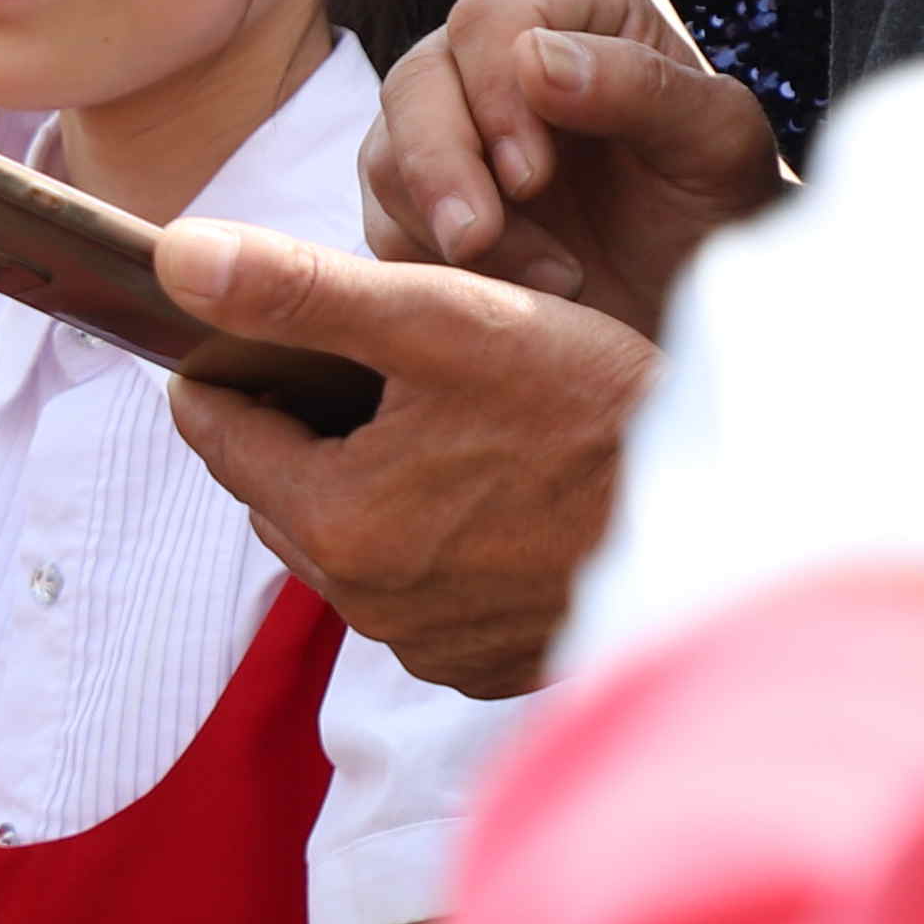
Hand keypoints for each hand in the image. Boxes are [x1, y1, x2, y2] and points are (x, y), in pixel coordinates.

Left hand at [152, 221, 659, 698]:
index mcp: (335, 518)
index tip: (262, 330)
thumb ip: (302, 288)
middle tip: (372, 369)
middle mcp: (368, 603)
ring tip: (441, 424)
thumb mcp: (448, 321)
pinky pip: (421, 594)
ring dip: (371, 484)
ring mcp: (431, 644)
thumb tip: (176, 257)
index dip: (232, 366)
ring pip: (351, 539)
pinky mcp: (490, 665)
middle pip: (280, 487)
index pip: (216, 429)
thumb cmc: (602, 409)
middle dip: (306, 427)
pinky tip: (492, 493)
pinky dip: (436, 542)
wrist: (747, 514)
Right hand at [349, 0, 786, 330]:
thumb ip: (644, 87)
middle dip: (441, 169)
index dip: (494, 94)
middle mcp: (492, 57)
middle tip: (477, 242)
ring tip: (550, 283)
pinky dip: (436, 269)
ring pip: (386, 157)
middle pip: (414, 84)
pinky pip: (383, 226)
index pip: (489, 19)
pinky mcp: (418, 202)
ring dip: (446, 228)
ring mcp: (446, 129)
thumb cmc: (721, 206)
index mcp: (572, 9)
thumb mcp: (718, 143)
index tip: (531, 179)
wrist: (703, 295)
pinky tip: (514, 294)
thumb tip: (535, 58)